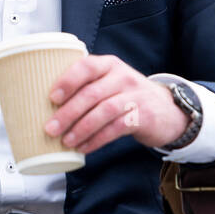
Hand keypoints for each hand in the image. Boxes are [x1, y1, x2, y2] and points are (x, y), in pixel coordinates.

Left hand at [44, 56, 191, 154]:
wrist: (167, 110)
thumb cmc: (128, 96)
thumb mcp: (110, 83)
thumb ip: (86, 87)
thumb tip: (47, 108)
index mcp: (109, 65)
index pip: (86, 66)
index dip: (67, 81)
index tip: (51, 97)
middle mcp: (122, 77)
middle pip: (92, 93)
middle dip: (68, 112)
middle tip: (50, 128)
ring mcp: (135, 96)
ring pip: (104, 111)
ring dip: (82, 128)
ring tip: (66, 141)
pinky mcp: (143, 116)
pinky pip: (116, 129)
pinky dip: (97, 140)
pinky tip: (84, 147)